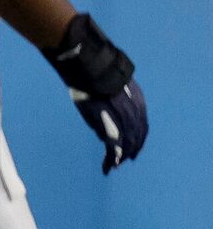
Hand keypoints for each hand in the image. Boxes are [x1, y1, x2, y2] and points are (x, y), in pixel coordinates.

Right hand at [46, 12, 146, 171]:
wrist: (87, 62)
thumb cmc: (90, 63)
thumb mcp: (104, 73)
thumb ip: (107, 86)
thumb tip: (102, 91)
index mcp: (133, 94)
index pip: (141, 118)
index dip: (139, 132)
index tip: (134, 142)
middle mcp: (132, 106)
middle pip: (138, 132)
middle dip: (134, 147)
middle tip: (127, 159)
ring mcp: (121, 114)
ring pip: (128, 141)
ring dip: (123, 155)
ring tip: (116, 165)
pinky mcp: (108, 122)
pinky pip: (115, 145)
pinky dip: (113, 157)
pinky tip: (111, 165)